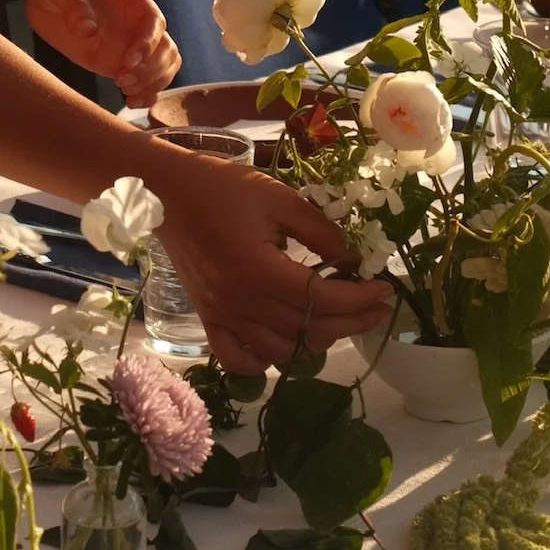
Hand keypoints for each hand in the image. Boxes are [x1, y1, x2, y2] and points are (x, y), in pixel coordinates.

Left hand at [24, 0, 180, 104]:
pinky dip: (145, 94)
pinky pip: (143, 80)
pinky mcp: (114, 60)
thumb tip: (88, 31)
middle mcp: (134, 23)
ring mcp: (127, 44)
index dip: (148, 43)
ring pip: (162, 67)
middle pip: (166, 48)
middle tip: (121, 80)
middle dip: (152, 69)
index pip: (153, 21)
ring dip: (153, 84)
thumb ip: (73, 3)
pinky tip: (130, 102)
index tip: (128, 61)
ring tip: (127, 93)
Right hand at [150, 144, 397, 373]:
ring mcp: (223, 316)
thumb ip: (320, 231)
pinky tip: (284, 343)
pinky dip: (264, 362)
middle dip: (353, 321)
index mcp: (260, 270)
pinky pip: (239, 360)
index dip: (361, 298)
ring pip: (282, 353)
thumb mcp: (278, 197)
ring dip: (317, 341)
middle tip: (377, 307)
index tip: (385, 288)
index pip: (323, 298)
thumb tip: (354, 260)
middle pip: (310, 329)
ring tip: (336, 319)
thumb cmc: (222, 187)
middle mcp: (242, 303)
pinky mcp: (209, 319)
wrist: (165, 192)